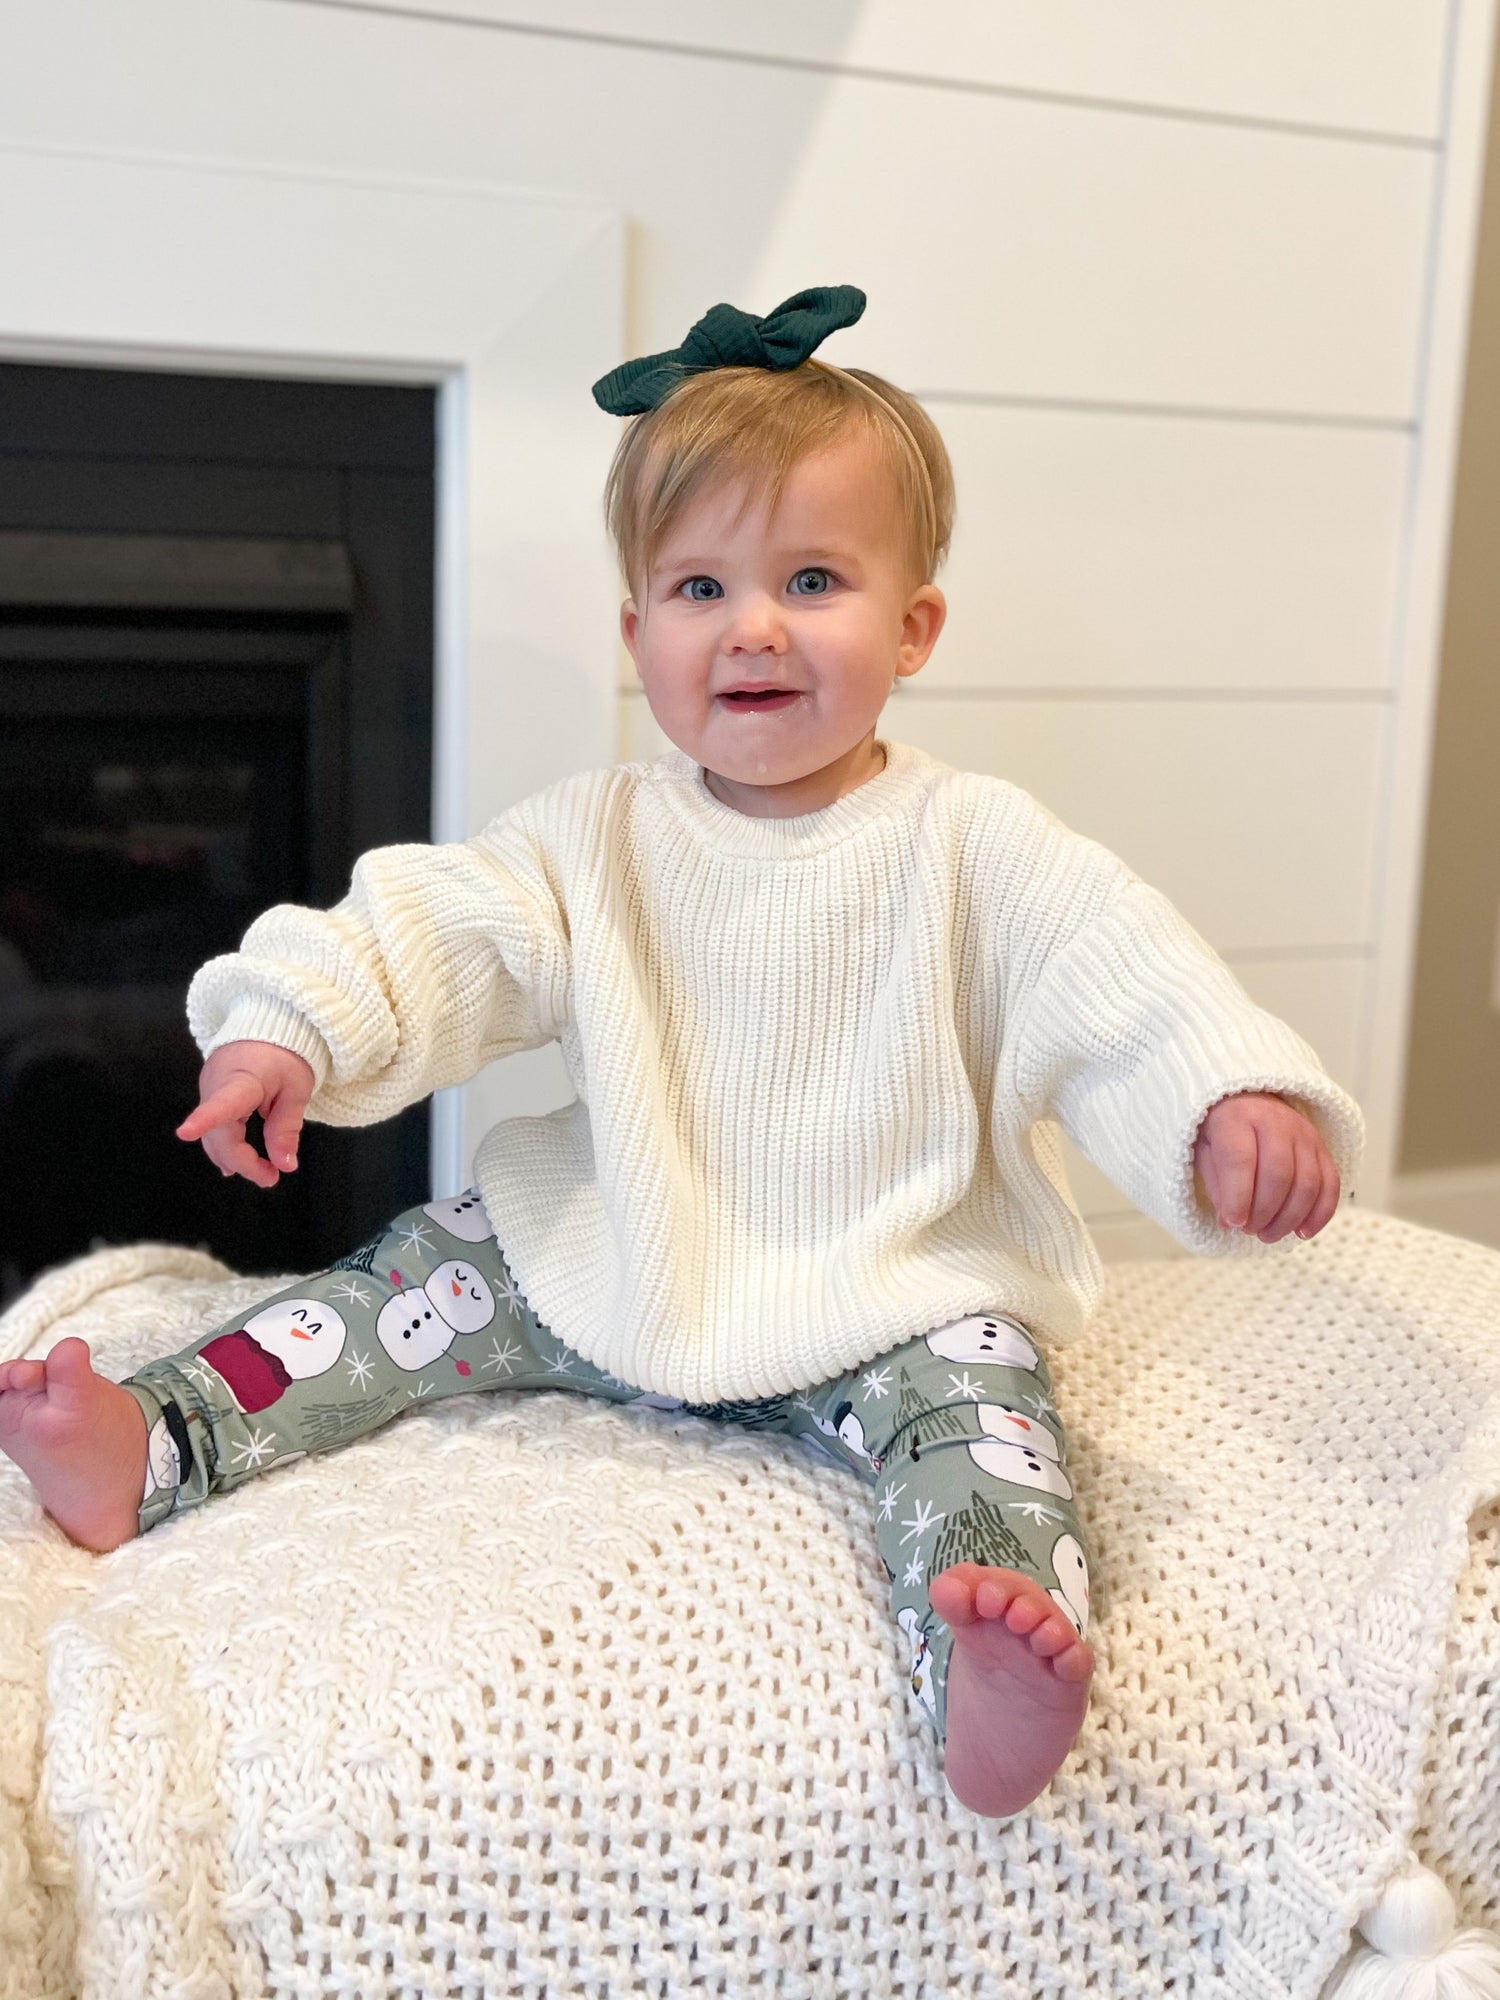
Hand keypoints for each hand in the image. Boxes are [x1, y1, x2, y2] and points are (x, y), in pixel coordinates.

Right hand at [175, 1040, 315, 1188]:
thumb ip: (286, 1128)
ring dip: (234, 1158)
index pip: (222, 1101)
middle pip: (219, 1134)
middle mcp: (216, 1086)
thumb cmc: (286, 1054)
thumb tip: (284, 1165)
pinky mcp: (209, 1094)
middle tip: (271, 1177)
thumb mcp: (297, 1090)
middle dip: (243, 1161)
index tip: (186, 1132)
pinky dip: (225, 1146)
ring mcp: (208, 1090)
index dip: (204, 1119)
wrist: (268, 1024)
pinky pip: (213, 1126)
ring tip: (263, 1173)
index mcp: (242, 1080)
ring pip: (213, 1135)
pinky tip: (234, 1163)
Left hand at [1193, 1091, 1339, 1242]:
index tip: (1232, 1223)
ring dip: (1289, 1219)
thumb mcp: (1205, 1150)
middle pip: (1279, 1174)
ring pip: (1308, 1183)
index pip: (1241, 1159)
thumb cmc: (1222, 1131)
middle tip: (1249, 1230)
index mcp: (1238, 1117)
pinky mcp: (1322, 1148)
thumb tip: (1231, 1221)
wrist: (1247, 1099)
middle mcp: (1275, 1122)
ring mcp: (1304, 1134)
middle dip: (1264, 1212)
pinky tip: (1302, 1232)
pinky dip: (1319, 1214)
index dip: (1238, 1197)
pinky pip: (1331, 1185)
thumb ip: (1217, 1184)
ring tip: (1267, 1235)